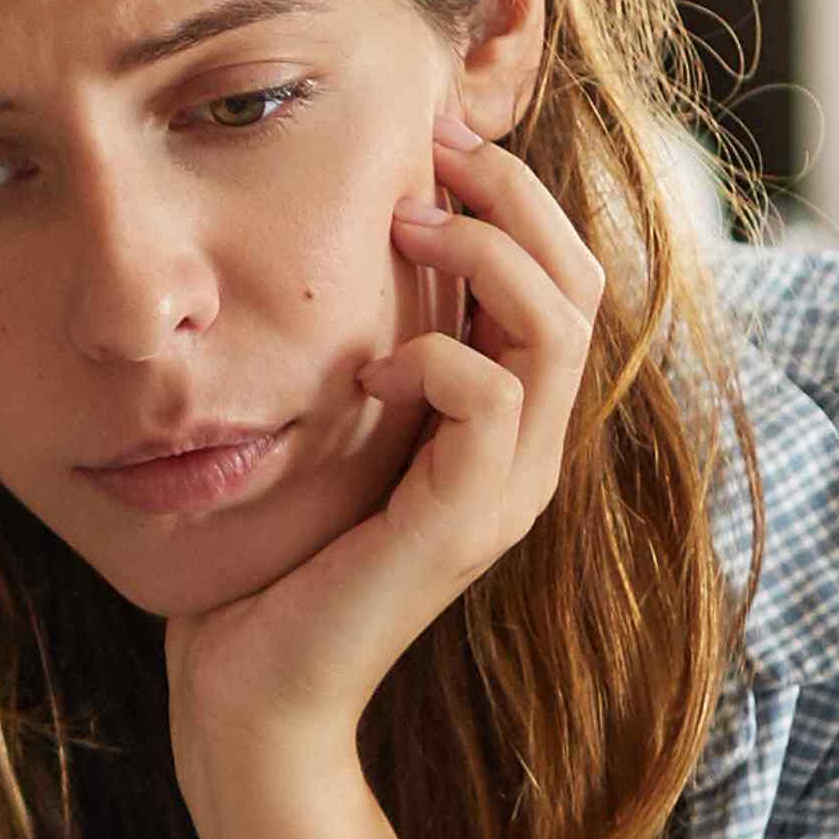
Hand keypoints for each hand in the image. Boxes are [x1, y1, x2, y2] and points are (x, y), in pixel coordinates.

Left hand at [164, 118, 605, 812]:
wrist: (254, 697)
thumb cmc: (275, 565)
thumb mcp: (332, 438)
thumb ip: (367, 361)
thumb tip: (345, 255)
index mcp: (511, 429)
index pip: (568, 280)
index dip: (518, 197)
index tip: (434, 141)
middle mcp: (529, 457)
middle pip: (584, 284)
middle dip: (515, 195)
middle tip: (432, 150)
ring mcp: (505, 493)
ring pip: (557, 326)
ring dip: (483, 254)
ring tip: (403, 227)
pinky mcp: (461, 526)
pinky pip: (492, 399)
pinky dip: (436, 355)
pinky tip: (370, 365)